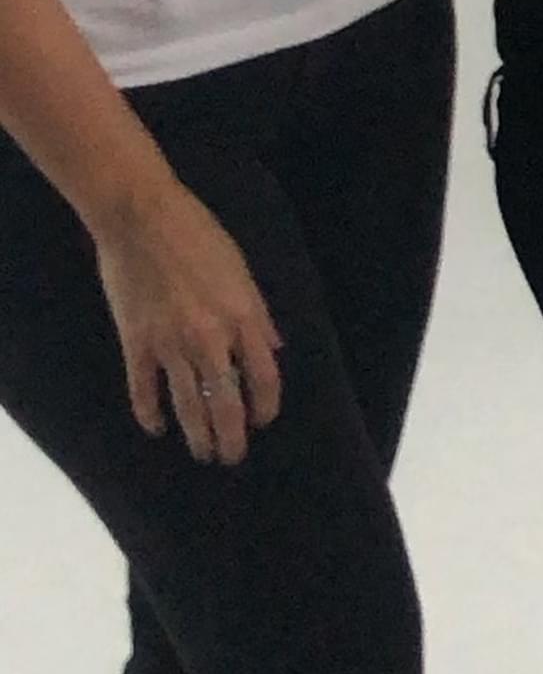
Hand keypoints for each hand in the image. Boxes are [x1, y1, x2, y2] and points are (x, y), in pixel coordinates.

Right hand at [92, 184, 284, 464]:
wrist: (140, 216)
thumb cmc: (197, 234)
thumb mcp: (242, 270)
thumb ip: (258, 315)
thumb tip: (274, 349)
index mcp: (242, 318)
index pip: (263, 378)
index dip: (265, 406)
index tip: (263, 421)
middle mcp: (210, 338)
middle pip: (225, 402)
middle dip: (231, 436)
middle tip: (231, 456)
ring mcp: (170, 343)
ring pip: (187, 404)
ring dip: (197, 435)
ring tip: (202, 454)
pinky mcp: (136, 341)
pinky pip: (143, 388)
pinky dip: (149, 412)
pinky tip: (156, 428)